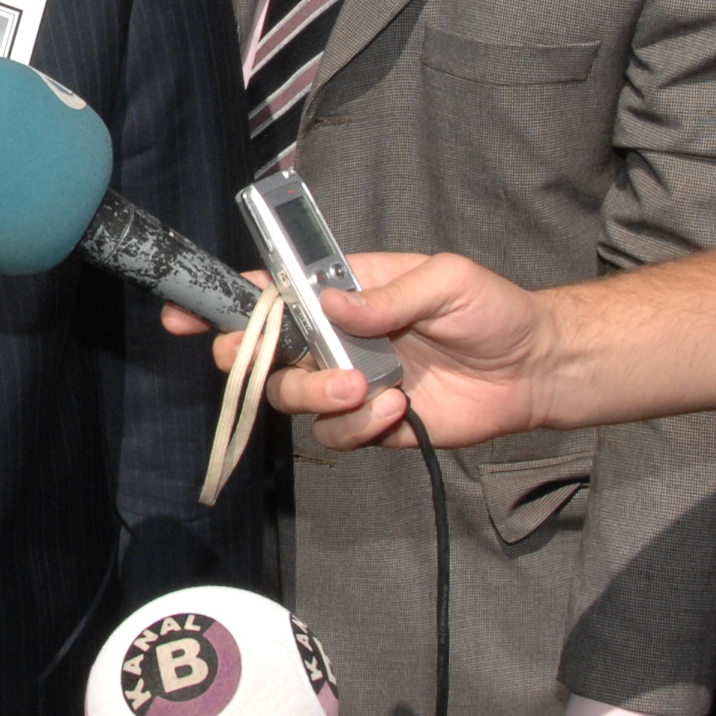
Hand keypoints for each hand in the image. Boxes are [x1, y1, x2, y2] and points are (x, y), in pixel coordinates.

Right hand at [165, 251, 553, 450]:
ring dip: (315, 394)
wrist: (533, 370)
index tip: (182, 310)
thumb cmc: (493, 311)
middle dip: (252, 357)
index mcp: (343, 292)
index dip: (223, 299)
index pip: (271, 291)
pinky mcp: (369, 424)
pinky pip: (335, 434)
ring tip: (366, 387)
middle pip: (260, 351)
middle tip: (276, 358)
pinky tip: (398, 408)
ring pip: (289, 397)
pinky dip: (358, 426)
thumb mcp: (446, 281)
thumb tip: (331, 305)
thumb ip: (385, 295)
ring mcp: (348, 383)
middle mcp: (334, 338)